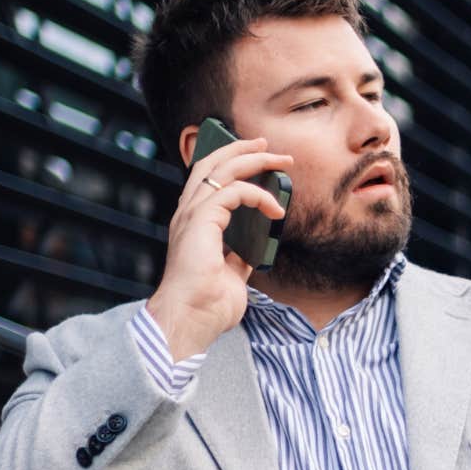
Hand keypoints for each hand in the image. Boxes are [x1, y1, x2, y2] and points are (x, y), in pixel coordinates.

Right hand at [146, 138, 292, 360]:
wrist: (190, 321)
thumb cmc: (206, 306)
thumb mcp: (230, 275)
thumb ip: (238, 257)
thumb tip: (253, 249)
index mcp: (193, 224)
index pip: (208, 178)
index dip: (232, 161)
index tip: (259, 157)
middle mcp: (188, 214)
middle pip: (212, 163)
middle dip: (244, 150)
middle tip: (272, 148)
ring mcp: (191, 215)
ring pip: (222, 168)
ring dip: (255, 161)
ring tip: (282, 163)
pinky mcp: (201, 221)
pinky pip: (234, 192)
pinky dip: (259, 195)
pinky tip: (275, 210)